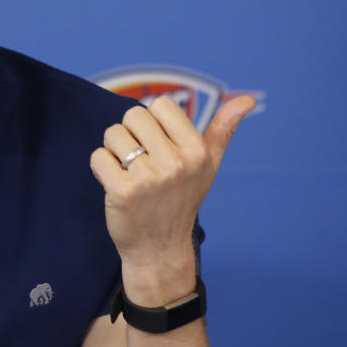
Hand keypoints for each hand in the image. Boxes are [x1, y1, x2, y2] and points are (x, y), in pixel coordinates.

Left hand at [90, 95, 255, 304]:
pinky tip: (116, 184)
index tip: (158, 145)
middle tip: (141, 161)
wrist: (159, 248)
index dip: (153, 122)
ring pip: (112, 134)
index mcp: (197, 151)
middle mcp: (176, 163)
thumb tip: (247, 98)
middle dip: (131, 134)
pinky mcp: (122, 192)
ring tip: (129, 172)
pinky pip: (98, 157)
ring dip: (114, 151)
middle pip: (133, 115)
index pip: (161, 104)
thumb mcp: (209, 165)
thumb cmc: (182, 199)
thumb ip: (223, 129)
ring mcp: (148, 178)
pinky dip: (101, 168)